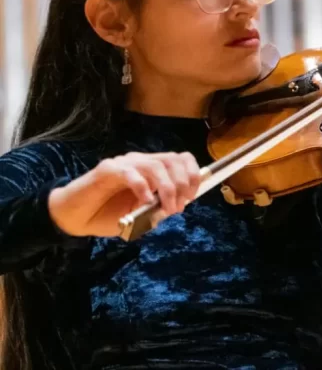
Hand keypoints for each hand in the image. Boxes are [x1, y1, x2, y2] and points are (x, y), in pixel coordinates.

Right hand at [49, 152, 201, 236]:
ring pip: (155, 165)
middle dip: (182, 184)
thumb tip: (178, 205)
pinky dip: (143, 187)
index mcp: (152, 168)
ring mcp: (124, 163)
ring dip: (167, 188)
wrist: (75, 217)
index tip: (191, 197)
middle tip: (178, 207)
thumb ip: (159, 208)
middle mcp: (140, 161)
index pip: (181, 158)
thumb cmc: (108, 214)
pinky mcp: (107, 169)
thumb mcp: (141, 214)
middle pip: (172, 160)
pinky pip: (130, 173)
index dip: (192, 175)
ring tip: (167, 208)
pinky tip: (145, 202)